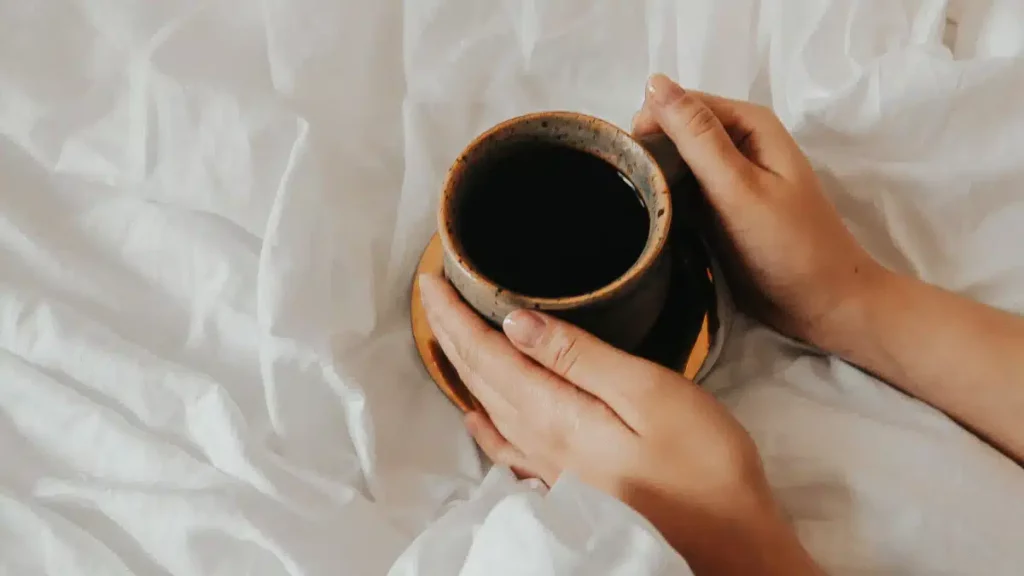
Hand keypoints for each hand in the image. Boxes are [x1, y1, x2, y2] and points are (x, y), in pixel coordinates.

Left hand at [418, 274, 822, 574]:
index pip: (487, 356)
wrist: (729, 547)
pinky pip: (508, 446)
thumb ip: (580, 358)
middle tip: (430, 296)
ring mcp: (553, 469)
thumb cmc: (704, 464)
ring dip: (463, 371)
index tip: (431, 281)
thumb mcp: (649, 393)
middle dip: (450, 335)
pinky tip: (478, 418)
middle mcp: (542, 444)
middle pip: (480, 381)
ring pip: (489, 409)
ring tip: (447, 339)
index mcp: (556, 415)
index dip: (455, 317)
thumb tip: (516, 323)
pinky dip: (486, 423)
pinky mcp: (571, 485)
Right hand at [634, 74, 885, 347]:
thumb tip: (654, 82)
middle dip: (649, 153)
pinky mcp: (721, 209)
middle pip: (676, 131)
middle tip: (628, 191)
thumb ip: (697, 137)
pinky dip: (666, 202)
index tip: (625, 161)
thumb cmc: (788, 245)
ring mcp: (729, 178)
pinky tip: (649, 220)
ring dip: (655, 180)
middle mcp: (739, 143)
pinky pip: (682, 193)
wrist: (823, 305)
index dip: (649, 124)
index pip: (681, 103)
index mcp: (750, 124)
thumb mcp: (739, 188)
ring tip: (632, 208)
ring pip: (675, 164)